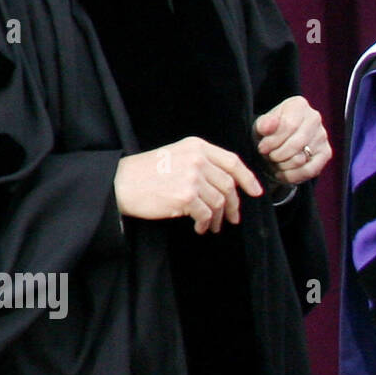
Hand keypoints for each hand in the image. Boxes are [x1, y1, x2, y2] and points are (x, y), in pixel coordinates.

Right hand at [115, 136, 263, 233]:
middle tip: (232, 218)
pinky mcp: (186, 196)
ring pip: (219, 201)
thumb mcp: (177, 155)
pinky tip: (200, 228)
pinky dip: (205, 224)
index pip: (232, 162)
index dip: (247, 178)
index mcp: (197, 146)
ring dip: (218, 218)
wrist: (120, 183)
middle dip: (233, 204)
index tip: (255, 191)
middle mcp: (198, 159)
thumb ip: (202, 162)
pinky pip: (206, 214)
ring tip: (212, 225)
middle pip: (228, 184)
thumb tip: (229, 184)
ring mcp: (193, 177)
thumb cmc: (147, 172)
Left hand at [254, 95, 331, 184]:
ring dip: (283, 165)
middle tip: (269, 157)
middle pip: (296, 144)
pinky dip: (293, 176)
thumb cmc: (270, 132)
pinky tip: (282, 173)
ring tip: (276, 162)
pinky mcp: (326, 153)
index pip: (288, 126)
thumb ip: (264, 124)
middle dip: (278, 155)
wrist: (280, 141)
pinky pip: (310, 170)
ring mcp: (322, 136)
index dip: (272, 141)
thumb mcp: (261, 126)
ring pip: (301, 159)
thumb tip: (268, 126)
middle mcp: (314, 118)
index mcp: (298, 105)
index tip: (262, 148)